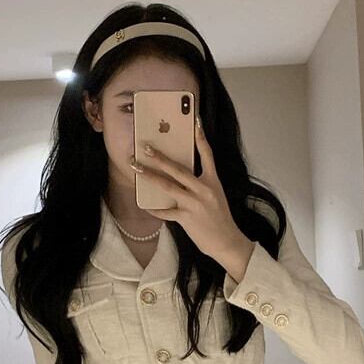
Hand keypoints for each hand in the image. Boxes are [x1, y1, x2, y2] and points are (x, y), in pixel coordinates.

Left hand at [130, 118, 252, 271]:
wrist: (226, 242)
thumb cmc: (220, 219)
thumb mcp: (215, 196)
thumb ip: (200, 185)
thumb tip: (179, 177)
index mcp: (213, 181)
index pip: (207, 154)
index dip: (201, 137)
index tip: (195, 121)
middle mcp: (203, 189)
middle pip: (178, 169)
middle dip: (160, 157)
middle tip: (145, 147)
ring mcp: (194, 204)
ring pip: (168, 186)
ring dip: (149, 176)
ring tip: (136, 168)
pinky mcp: (186, 218)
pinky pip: (166, 211)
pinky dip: (155, 209)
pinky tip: (145, 205)